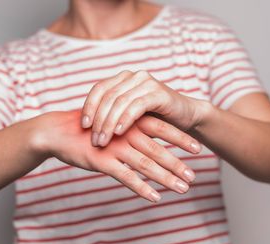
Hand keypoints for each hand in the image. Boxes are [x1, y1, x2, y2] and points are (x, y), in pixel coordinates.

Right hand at [33, 110, 201, 201]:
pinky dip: (142, 188)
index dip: (181, 139)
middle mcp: (127, 133)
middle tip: (194, 176)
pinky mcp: (103, 161)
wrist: (59, 131)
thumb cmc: (92, 127)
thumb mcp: (117, 121)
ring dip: (166, 178)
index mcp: (132, 121)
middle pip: (159, 150)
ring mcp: (115, 147)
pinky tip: (155, 197)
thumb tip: (155, 135)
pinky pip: (126, 177)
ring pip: (146, 165)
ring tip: (183, 188)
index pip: (163, 128)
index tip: (199, 149)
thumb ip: (136, 127)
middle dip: (178, 164)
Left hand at [80, 70, 207, 146]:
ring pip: (120, 101)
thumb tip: (86, 130)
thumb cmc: (157, 120)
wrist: (186, 118)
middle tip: (94, 140)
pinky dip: (126, 119)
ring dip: (109, 123)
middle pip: (108, 96)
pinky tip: (119, 132)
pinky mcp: (158, 93)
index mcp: (124, 79)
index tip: (83, 126)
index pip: (99, 89)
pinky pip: (136, 105)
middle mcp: (134, 76)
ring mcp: (147, 82)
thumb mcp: (130, 117)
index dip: (89, 107)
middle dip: (98, 120)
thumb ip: (112, 116)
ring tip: (104, 140)